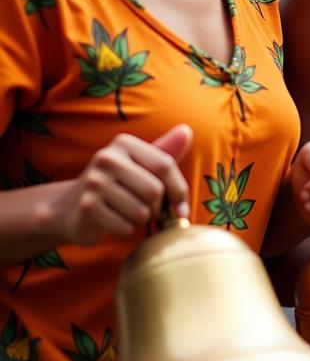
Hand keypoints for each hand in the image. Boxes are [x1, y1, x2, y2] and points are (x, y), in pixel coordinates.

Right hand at [49, 124, 192, 245]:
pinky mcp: (87, 207)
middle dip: (157, 208)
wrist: (71, 208)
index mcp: (124, 144)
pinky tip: (114, 222)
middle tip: (148, 210)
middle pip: (154, 190)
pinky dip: (126, 229)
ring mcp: (94, 182)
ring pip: (141, 212)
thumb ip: (165, 152)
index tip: (182, 209)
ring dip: (141, 220)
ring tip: (128, 213)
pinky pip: (125, 227)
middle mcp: (106, 158)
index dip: (179, 191)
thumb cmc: (118, 185)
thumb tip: (186, 131)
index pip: (165, 166)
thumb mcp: (141, 165)